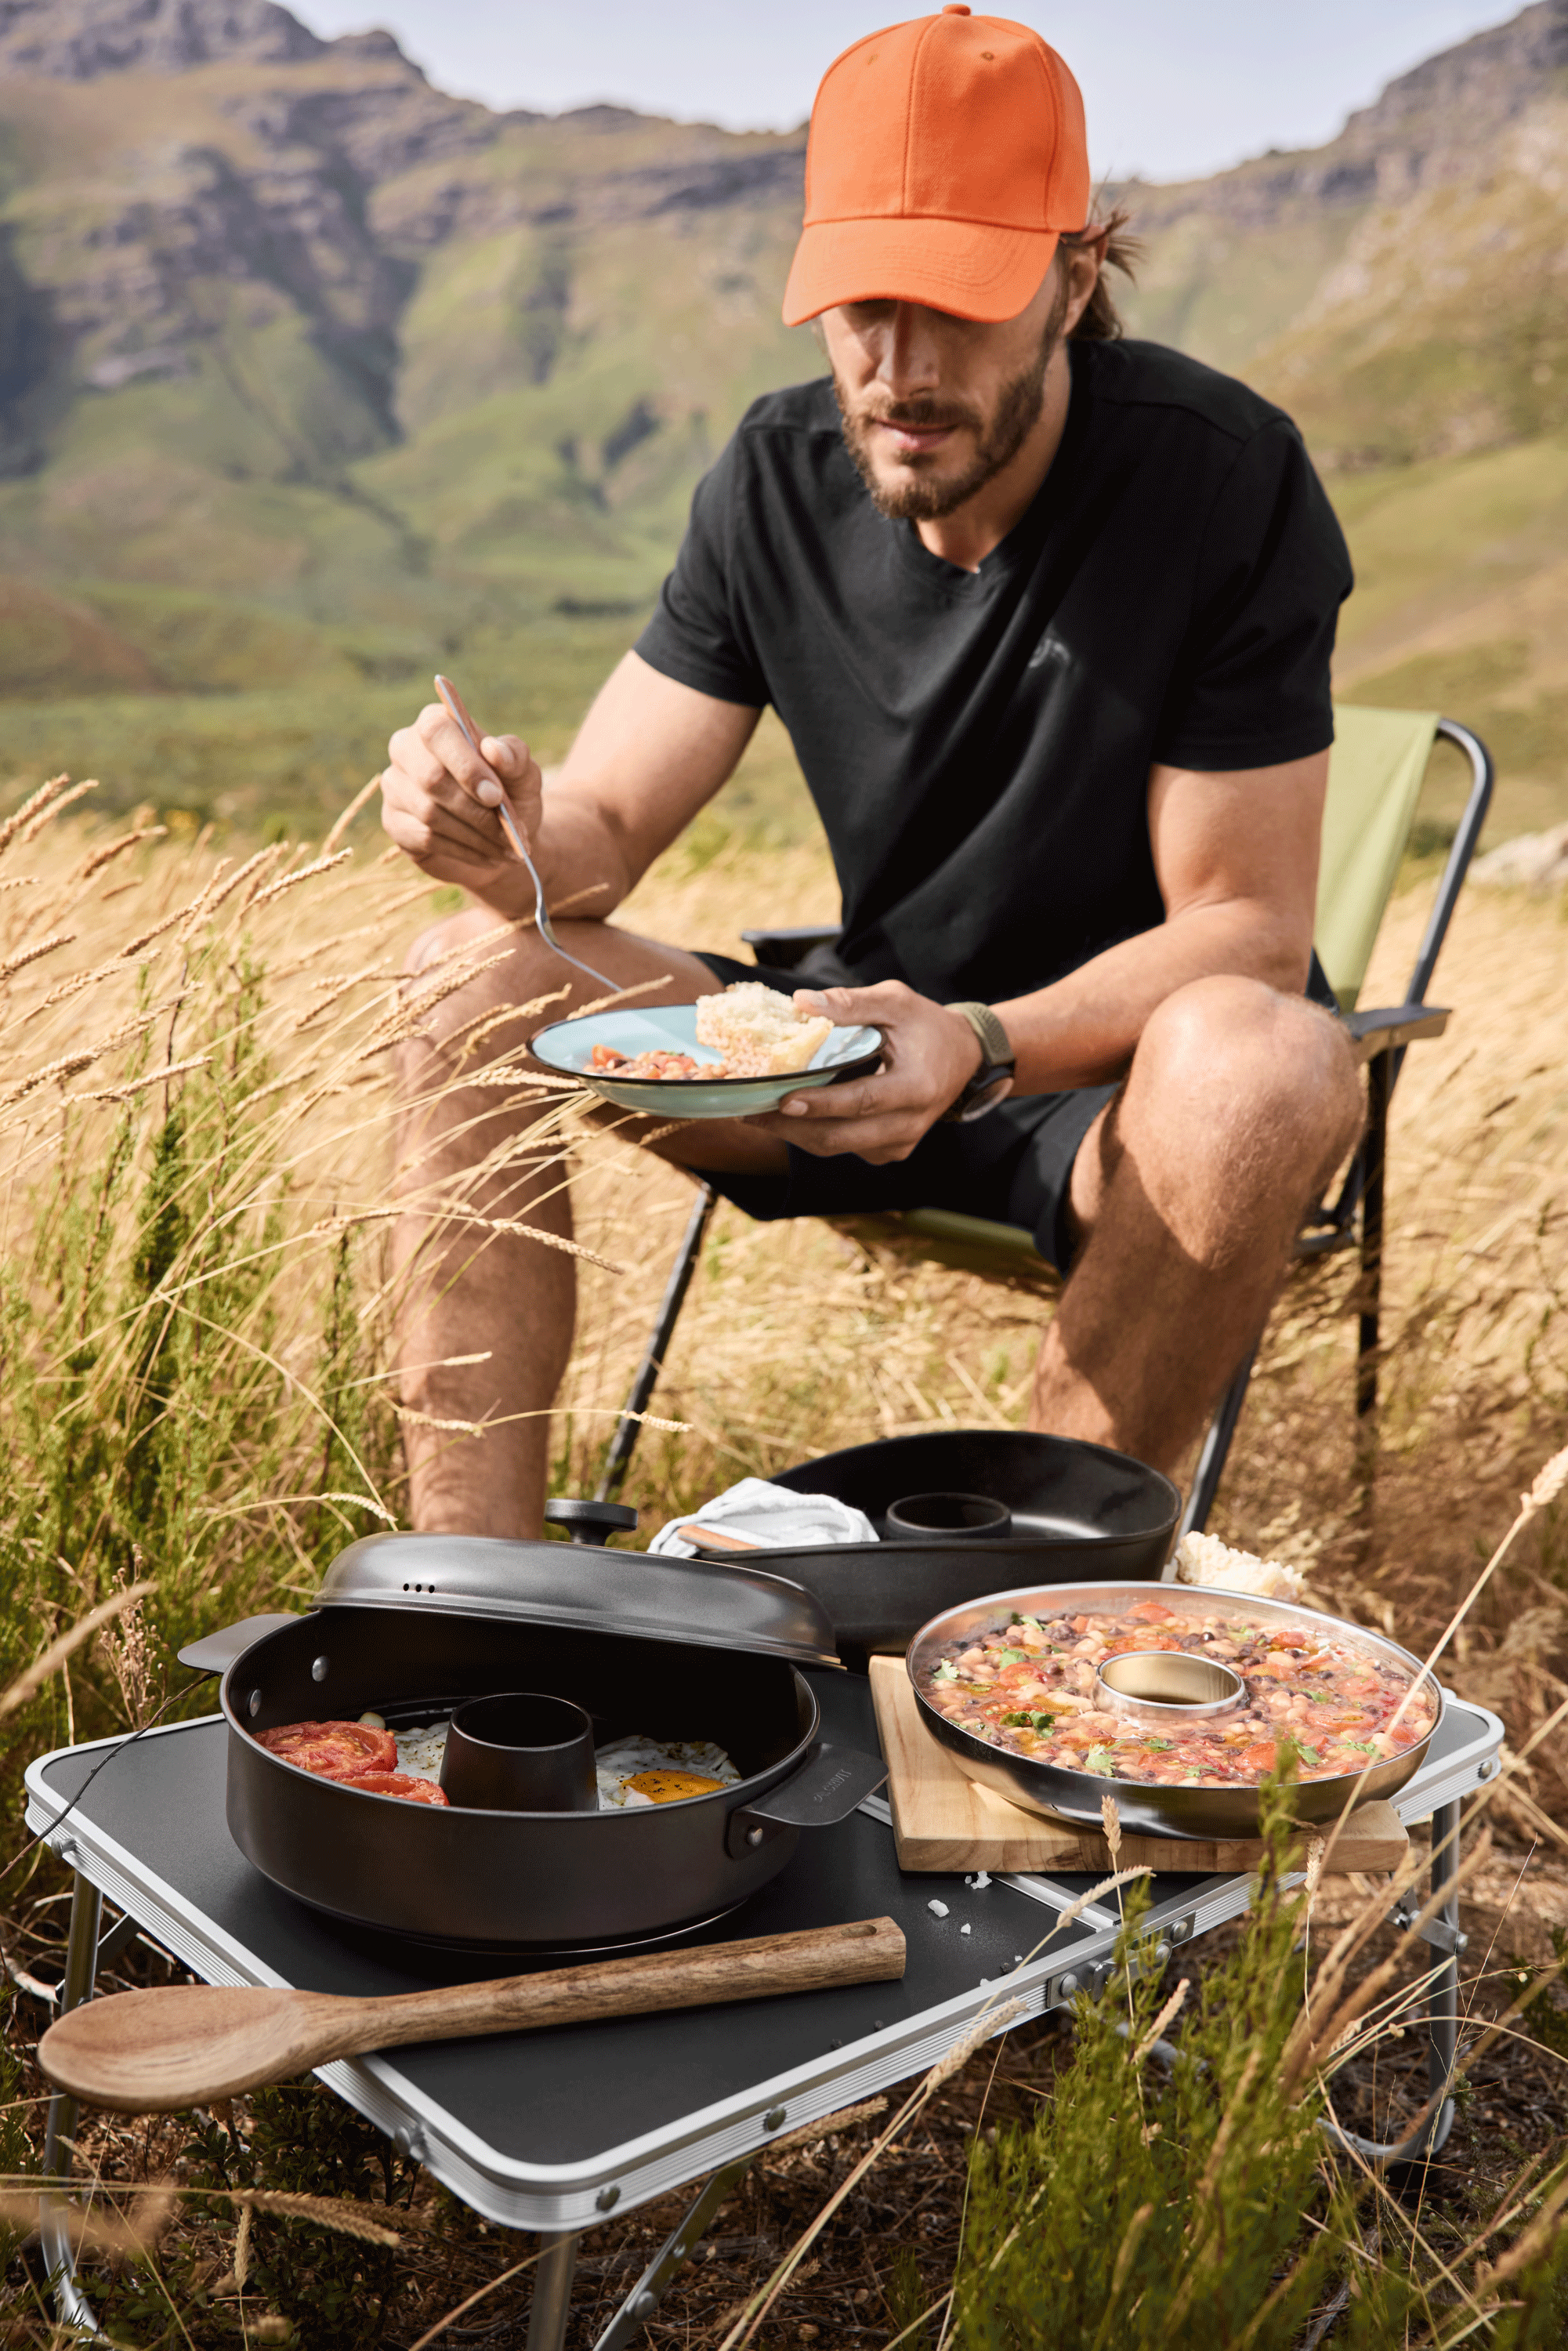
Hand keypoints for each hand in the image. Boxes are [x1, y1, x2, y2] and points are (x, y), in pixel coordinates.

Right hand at [380, 703, 544, 915]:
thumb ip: (515, 757)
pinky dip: (465, 850)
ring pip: (430, 813)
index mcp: (435, 723)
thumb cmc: (510, 794)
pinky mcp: (394, 822)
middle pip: (431, 777)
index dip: (465, 764)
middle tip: (510, 831)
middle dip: (475, 809)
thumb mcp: (523, 774)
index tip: (495, 795)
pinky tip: (489, 857)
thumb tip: (494, 750)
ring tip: (508, 847)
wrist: (500, 836)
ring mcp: (395, 787)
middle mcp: (406, 749)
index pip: (437, 732)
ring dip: (476, 834)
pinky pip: (427, 838)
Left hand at [750, 982, 985, 1162]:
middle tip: (748, 1111)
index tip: (783, 1099)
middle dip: (790, 1127)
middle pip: (840, 1137)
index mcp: (915, 1088)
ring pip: (836, 1147)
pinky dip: (813, 1132)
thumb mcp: (895, 1002)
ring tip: (754, 1113)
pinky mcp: (888, 1151)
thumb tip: (800, 1003)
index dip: (821, 1104)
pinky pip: (844, 1147)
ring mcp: (898, 1144)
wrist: (964, 1058)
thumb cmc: (926, 1025)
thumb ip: (850, 1004)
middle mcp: (909, 1125)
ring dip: (794, 1133)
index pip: (862, 1101)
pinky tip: (785, 1115)